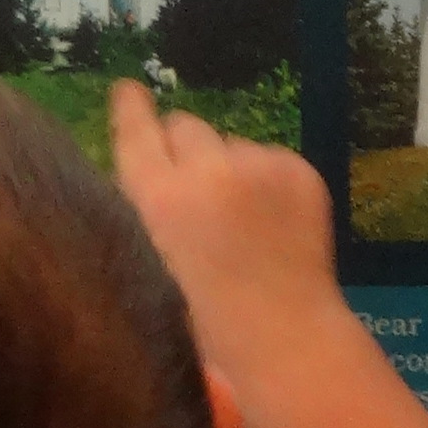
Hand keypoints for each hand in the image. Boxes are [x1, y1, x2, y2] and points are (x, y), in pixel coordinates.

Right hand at [109, 81, 342, 392]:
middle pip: (185, 126)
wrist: (285, 337)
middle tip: (197, 188)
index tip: (129, 89)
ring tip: (244, 221)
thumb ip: (149, 210)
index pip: (135, 130)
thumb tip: (154, 173)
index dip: (131, 108)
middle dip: (185, 147)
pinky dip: (270, 181)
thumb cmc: (206, 321)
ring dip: (230, 167)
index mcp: (158, 197)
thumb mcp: (151, 262)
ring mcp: (258, 165)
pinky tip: (274, 224)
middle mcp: (205, 169)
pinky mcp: (299, 170)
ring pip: (232, 143)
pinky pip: (272, 158)